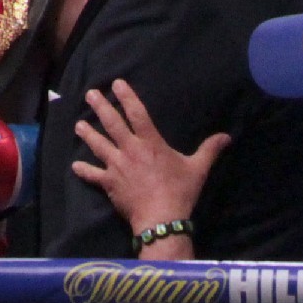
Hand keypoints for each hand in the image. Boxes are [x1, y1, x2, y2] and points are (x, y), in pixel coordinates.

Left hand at [71, 79, 229, 236]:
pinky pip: (93, 175)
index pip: (137, 114)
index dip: (127, 97)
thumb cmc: (180, 191)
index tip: (116, 83)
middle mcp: (130, 150)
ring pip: (98, 146)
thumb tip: (227, 136)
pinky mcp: (109, 183)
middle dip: (100, 107)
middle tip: (90, 94)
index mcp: (150, 143)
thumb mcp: (198, 169)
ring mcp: (117, 166)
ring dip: (88, 134)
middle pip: (112, 124)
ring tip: (78, 125)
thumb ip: (209, 150)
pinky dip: (84, 171)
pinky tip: (75, 166)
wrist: (161, 218)